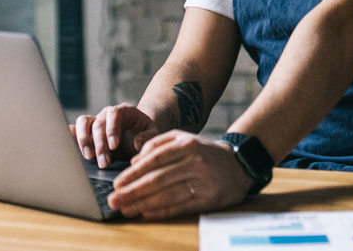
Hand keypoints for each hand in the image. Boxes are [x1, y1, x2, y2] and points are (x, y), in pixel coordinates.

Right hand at [72, 104, 159, 167]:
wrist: (137, 134)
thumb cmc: (145, 134)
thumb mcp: (153, 133)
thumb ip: (148, 137)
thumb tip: (137, 144)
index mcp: (124, 111)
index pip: (114, 114)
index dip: (112, 129)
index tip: (114, 146)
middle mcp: (107, 114)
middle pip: (98, 124)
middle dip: (100, 144)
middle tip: (103, 163)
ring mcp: (95, 121)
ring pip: (83, 123)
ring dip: (83, 140)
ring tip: (88, 157)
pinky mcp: (87, 131)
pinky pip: (76, 129)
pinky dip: (71, 135)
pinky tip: (68, 145)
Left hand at [107, 130, 252, 219]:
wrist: (238, 165)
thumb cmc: (203, 151)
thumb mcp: (183, 138)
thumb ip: (157, 144)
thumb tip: (134, 160)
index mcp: (186, 144)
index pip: (154, 160)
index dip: (133, 173)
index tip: (116, 183)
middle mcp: (194, 162)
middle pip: (158, 179)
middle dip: (132, 191)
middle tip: (113, 200)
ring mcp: (203, 182)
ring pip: (167, 195)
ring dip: (143, 204)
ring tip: (126, 209)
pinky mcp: (209, 199)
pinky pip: (181, 206)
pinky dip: (162, 212)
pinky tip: (146, 214)